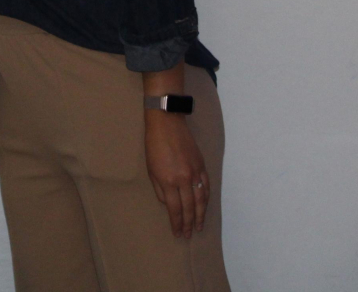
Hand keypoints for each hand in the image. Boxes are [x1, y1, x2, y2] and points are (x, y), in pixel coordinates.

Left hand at [143, 109, 208, 239]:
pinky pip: (206, 186)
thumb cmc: (154, 146)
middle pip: (189, 208)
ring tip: (198, 226)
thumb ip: (160, 191)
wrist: (167, 123)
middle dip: (188, 223)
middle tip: (188, 235)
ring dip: (200, 215)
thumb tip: (169, 205)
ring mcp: (195, 172)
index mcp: (168, 181)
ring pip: (201, 199)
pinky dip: (206, 199)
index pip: (175, 209)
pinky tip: (204, 207)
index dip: (177, 223)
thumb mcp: (151, 170)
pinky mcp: (201, 165)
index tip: (177, 233)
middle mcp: (183, 179)